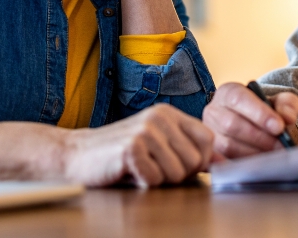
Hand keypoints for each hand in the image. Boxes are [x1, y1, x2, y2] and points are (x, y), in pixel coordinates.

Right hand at [64, 104, 213, 187]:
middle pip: (196, 161)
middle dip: (177, 175)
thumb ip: (185, 149)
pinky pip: (156, 179)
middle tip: (152, 168)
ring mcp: (146, 130)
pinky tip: (128, 171)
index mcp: (168, 113)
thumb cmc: (119, 154)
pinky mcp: (132, 147)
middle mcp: (160, 117)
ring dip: (159, 179)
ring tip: (139, 168)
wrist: (76, 154)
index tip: (177, 165)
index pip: (208, 140)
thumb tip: (221, 163)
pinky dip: (143, 182)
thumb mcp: (156, 145)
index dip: (199, 161)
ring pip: (178, 173)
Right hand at [203, 82, 297, 157]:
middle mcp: (213, 111)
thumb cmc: (264, 112)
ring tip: (273, 154)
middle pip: (232, 124)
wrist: (254, 126)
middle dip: (260, 137)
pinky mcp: (211, 153)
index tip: (278, 127)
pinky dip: (245, 165)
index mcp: (228, 92)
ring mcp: (209, 134)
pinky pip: (225, 162)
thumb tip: (287, 117)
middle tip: (281, 145)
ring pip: (228, 145)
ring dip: (254, 152)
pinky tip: (260, 163)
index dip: (259, 113)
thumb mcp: (279, 102)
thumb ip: (287, 104)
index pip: (238, 99)